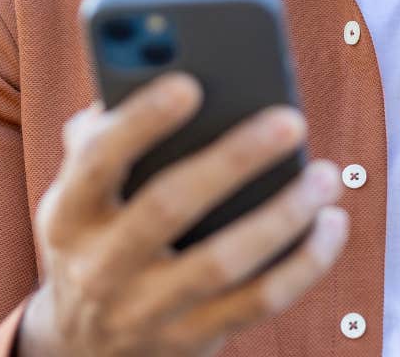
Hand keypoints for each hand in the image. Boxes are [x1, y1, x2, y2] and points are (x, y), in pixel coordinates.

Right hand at [19, 73, 348, 355]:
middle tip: (291, 119)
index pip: (97, 162)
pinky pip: (258, 303)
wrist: (82, 347)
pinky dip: (303, 263)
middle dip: (233, 160)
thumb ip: (101, 136)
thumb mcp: (77, 195)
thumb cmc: (97, 236)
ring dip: (283, 214)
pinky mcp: (191, 339)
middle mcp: (100, 266)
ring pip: (222, 263)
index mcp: (68, 214)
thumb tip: (156, 71)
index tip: (190, 82)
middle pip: (168, 207)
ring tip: (326, 175)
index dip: (140, 122)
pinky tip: (331, 223)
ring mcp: (146, 310)